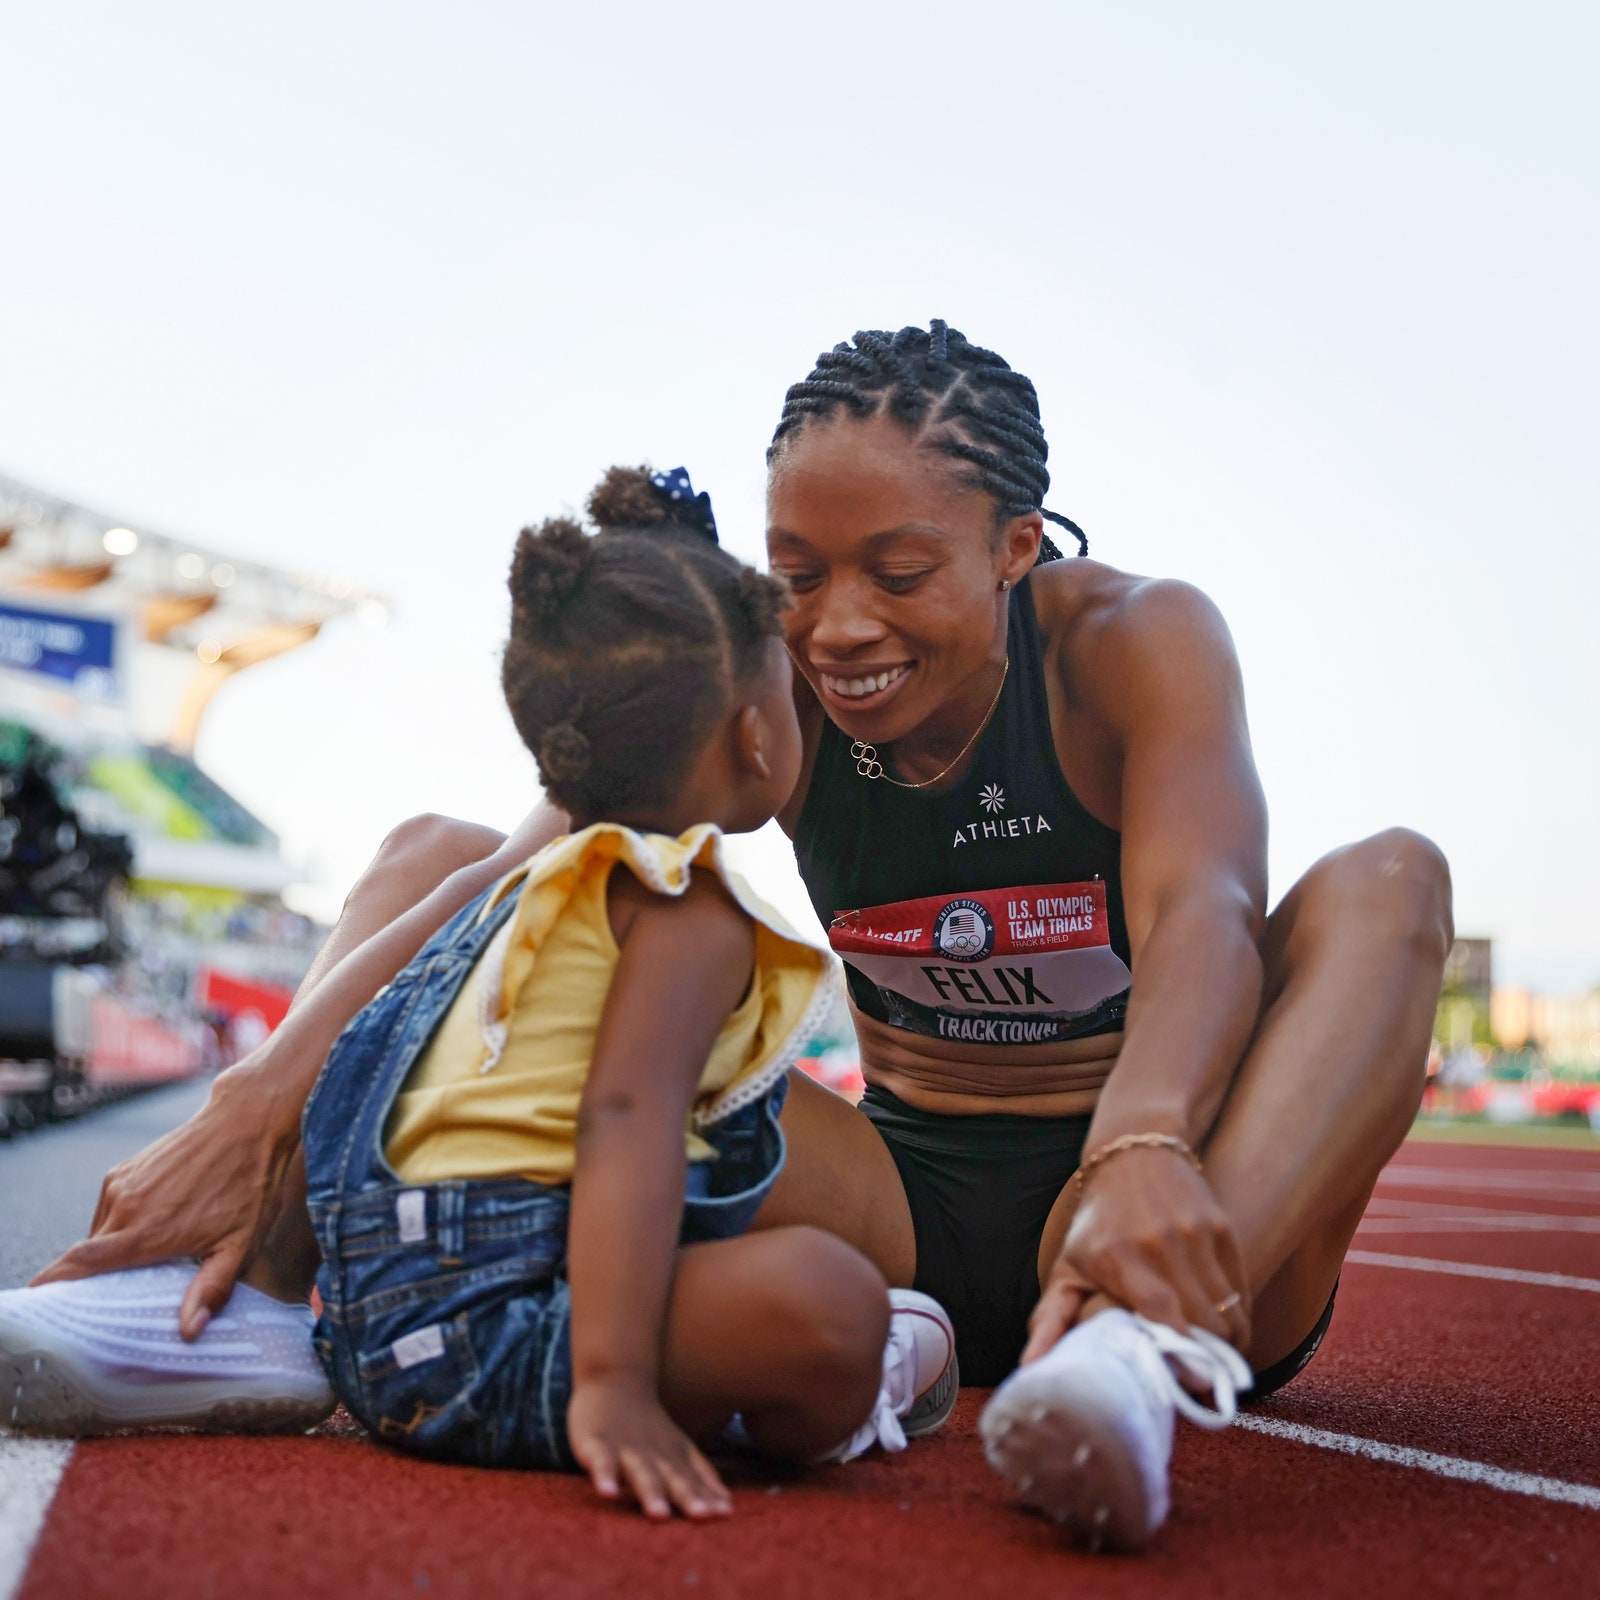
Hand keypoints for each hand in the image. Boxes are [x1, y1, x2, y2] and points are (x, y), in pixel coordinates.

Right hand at [29, 1058, 298, 1339]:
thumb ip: (212, 1288)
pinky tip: (151, 1226)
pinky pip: (109, 1208)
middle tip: (117, 1295)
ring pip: (99, 1232)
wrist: (248, 1122)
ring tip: (144, 1258)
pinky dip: (119, 1225)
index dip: (55, 1284)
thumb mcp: (240, 1244)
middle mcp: (125, 1208)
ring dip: (111, 1249)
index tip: (42, 1302)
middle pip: (87, 1255)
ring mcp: (121, 1185)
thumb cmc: (249, 1185)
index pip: (81, 1264)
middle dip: (92, 1278)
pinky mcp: (124, 1169)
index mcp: (146, 1232)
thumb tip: (188, 1331)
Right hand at [568, 1376, 731, 1520]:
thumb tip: (728, 1507)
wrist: (614, 1378)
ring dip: (651, 1492)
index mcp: (675, 1457)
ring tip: (659, 1514)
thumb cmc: (649, 1426)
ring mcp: (625, 1448)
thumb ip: (701, 1476)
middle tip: (702, 1516)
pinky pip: (601, 1461)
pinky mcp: (596, 1443)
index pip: (694, 1481)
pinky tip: (608, 1493)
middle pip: (673, 1477)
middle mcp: (654, 1454)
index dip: (709, 1498)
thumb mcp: (679, 1448)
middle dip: (687, 1497)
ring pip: (641, 1472)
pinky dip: (605, 1475)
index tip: (726, 1516)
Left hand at [1021, 1147, 1250, 1362]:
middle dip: (1208, 1361)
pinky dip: (1238, 1316)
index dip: (1183, 1357)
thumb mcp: (1069, 1265)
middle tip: (1201, 1384)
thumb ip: (1051, 1319)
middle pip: (1203, 1323)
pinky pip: (1240, 1289)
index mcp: (1120, 1258)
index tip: (1192, 1388)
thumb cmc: (1097, 1222)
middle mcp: (1160, 1244)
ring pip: (1228, 1310)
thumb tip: (1028, 1370)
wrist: (1134, 1155)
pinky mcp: (1220, 1227)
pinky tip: (1227, 1330)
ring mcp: (1194, 1233)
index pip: (1164, 1317)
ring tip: (1215, 1362)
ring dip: (1228, 1343)